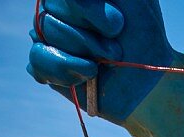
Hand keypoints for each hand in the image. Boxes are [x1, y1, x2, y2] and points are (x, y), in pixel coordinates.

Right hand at [28, 0, 173, 122]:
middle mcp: (58, 6)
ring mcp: (49, 33)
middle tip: (114, 51)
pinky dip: (64, 70)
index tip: (117, 26)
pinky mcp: (45, 64)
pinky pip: (36, 59)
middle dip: (89, 38)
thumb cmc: (143, 34)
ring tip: (103, 65)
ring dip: (83, 55)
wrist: (147, 82)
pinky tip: (85, 76)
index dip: (86, 11)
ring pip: (45, 32)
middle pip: (52, 10)